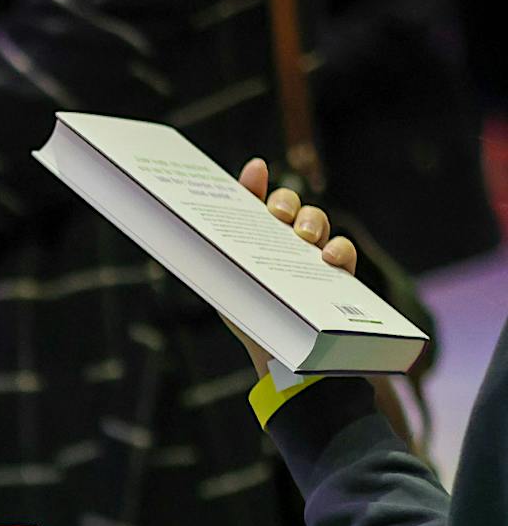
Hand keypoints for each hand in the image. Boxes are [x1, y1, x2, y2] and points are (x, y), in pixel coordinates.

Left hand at [229, 159, 357, 377]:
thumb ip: (213, 260)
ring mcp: (312, 252)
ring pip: (316, 221)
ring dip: (311, 221)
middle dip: (284, 203)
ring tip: (304, 236)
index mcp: (255, 237)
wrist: (279, 355)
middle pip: (288, 205)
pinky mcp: (337, 272)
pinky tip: (328, 257)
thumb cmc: (248, 317)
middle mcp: (284, 239)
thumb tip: (181, 238)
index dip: (253, 183)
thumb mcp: (224, 287)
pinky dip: (339, 249)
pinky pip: (343, 250)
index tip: (255, 170)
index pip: (253, 202)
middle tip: (277, 214)